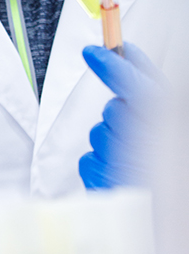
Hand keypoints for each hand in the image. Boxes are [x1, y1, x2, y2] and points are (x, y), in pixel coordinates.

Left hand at [79, 43, 166, 188]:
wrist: (164, 206)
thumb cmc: (162, 155)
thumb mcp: (165, 109)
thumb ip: (146, 79)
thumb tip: (125, 47)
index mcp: (162, 121)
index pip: (135, 87)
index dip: (112, 67)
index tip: (92, 52)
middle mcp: (146, 145)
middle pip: (113, 110)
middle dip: (121, 116)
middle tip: (139, 135)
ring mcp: (124, 166)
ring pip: (99, 134)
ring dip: (110, 142)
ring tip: (131, 160)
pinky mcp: (104, 186)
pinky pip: (88, 159)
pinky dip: (98, 163)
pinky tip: (117, 175)